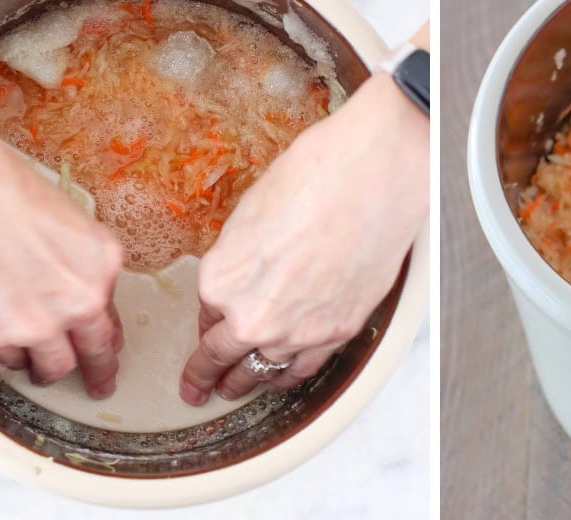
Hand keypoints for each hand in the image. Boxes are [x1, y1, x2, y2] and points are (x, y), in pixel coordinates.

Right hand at [0, 140, 125, 397]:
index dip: (108, 336)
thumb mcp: (64, 219)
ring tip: (44, 374)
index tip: (108, 348)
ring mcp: (39, 322)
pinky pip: (10, 358)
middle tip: (99, 384)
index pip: (112, 314)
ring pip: (55, 366)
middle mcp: (80, 298)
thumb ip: (76, 261)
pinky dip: (10, 354)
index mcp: (103, 263)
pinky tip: (6, 345)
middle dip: (99, 371)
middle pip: (96, 351)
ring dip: (50, 371)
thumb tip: (73, 286)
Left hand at [178, 58, 428, 404]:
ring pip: (262, 373)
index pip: (204, 315)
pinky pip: (304, 369)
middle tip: (197, 388)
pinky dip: (289, 377)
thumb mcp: (251, 213)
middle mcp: (252, 315)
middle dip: (206, 375)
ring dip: (246, 384)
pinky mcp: (336, 333)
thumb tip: (241, 271)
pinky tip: (282, 379)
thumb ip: (238, 257)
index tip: (201, 334)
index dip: (205, 321)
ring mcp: (296, 331)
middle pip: (221, 357)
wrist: (373, 180)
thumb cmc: (314, 179)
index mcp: (221, 280)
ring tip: (236, 391)